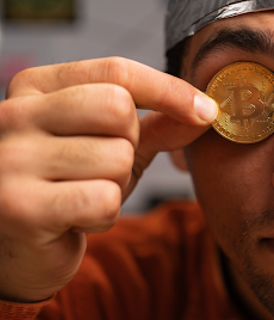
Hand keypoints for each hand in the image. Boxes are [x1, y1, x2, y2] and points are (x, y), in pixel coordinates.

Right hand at [0, 57, 216, 302]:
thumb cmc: (70, 186)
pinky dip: (104, 215)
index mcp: (35, 87)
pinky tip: (78, 220)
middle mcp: (14, 115)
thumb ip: (158, 124)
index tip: (206, 110)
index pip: (116, 72)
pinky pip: (104, 199)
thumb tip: (208, 110)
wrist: (21, 247)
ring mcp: (11, 160)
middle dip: (130, 144)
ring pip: (116, 157)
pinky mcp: (20, 207)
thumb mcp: (113, 145)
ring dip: (116, 186)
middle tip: (104, 168)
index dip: (169, 90)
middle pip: (118, 109)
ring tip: (84, 195)